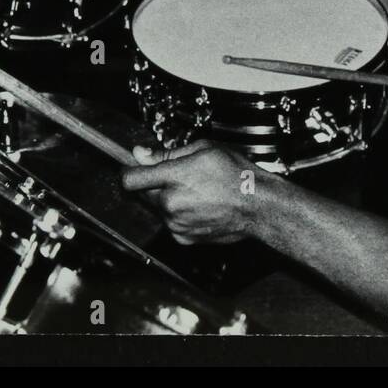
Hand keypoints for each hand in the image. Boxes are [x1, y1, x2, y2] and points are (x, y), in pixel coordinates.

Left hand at [120, 140, 258, 244]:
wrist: (258, 205)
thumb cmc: (237, 175)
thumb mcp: (202, 150)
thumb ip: (167, 154)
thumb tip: (141, 154)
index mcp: (174, 178)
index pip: (130, 179)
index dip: (129, 171)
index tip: (134, 168)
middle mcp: (171, 203)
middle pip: (144, 193)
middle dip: (154, 184)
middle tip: (179, 176)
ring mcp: (176, 223)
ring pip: (159, 208)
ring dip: (169, 199)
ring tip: (196, 191)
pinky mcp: (184, 237)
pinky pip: (171, 222)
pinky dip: (179, 214)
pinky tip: (199, 205)